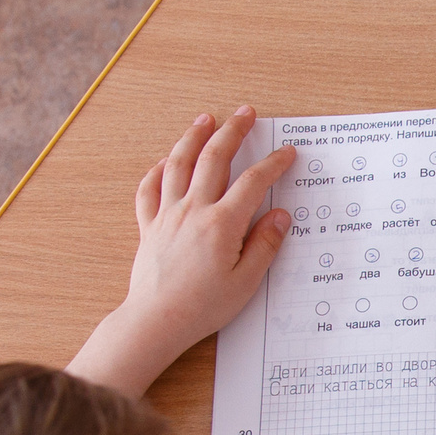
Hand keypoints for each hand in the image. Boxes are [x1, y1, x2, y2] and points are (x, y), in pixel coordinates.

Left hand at [66, 107, 294, 397]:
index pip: (253, 182)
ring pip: (179, 164)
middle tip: (245, 113)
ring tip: (205, 119)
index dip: (273, 163)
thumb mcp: (245, 282)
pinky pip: (149, 190)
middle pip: (214, 158)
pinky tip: (164, 162)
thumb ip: (264, 244)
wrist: (156, 320)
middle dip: (233, 131)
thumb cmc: (202, 306)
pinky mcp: (149, 227)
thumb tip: (279, 215)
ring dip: (193, 137)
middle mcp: (193, 210)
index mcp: (222, 223)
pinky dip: (157, 171)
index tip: (286, 153)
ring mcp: (168, 215)